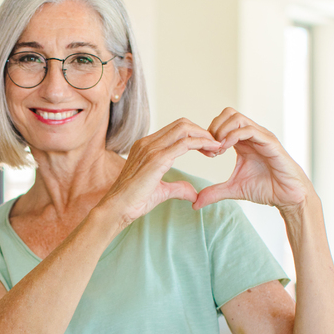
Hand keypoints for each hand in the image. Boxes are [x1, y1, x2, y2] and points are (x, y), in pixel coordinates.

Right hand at [100, 119, 221, 226]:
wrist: (117, 209)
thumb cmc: (133, 202)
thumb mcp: (161, 191)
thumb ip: (178, 188)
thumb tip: (193, 193)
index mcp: (146, 147)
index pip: (175, 130)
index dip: (195, 135)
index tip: (208, 148)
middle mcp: (147, 143)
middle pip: (182, 124)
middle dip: (202, 131)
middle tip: (216, 146)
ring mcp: (151, 149)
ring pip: (184, 129)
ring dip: (204, 136)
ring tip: (217, 148)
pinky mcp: (156, 159)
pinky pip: (185, 143)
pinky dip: (202, 143)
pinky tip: (212, 150)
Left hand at [194, 108, 311, 212]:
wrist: (288, 196)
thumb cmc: (265, 188)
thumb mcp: (233, 189)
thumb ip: (214, 192)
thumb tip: (195, 203)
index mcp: (242, 141)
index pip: (222, 123)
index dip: (209, 134)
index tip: (205, 152)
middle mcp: (251, 135)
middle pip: (227, 114)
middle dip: (213, 128)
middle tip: (209, 149)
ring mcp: (261, 136)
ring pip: (237, 118)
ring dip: (221, 131)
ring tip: (217, 149)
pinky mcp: (270, 142)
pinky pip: (249, 130)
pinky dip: (233, 136)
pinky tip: (225, 150)